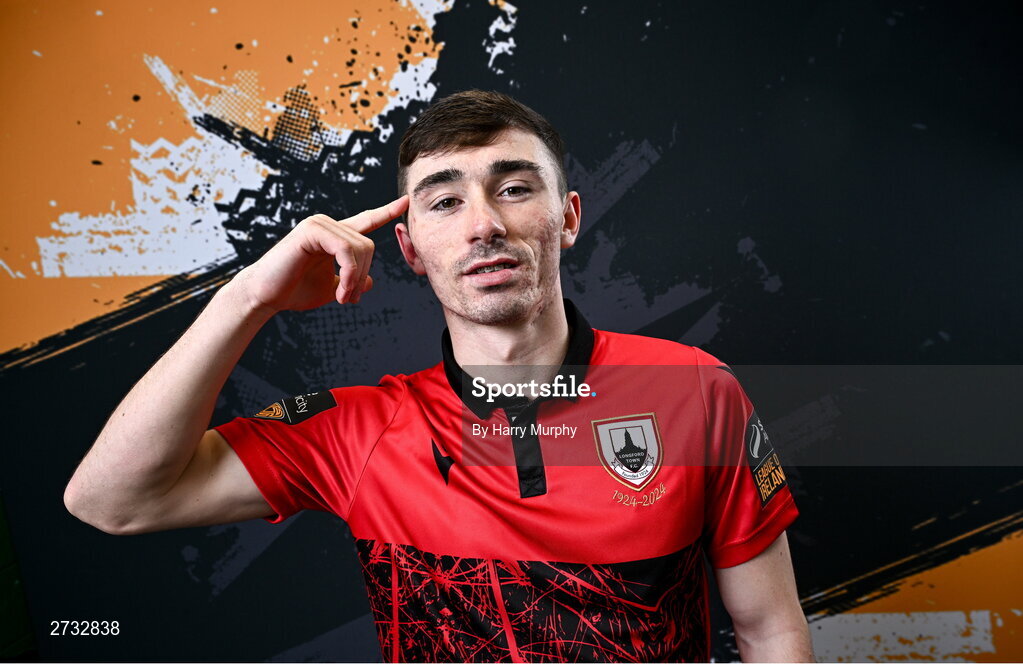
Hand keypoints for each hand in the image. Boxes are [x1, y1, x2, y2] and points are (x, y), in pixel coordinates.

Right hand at [233, 195, 408, 314]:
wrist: (265, 296)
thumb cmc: (294, 291)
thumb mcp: (331, 289)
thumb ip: (352, 282)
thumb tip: (371, 281)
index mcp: (334, 236)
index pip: (366, 221)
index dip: (387, 213)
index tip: (406, 202)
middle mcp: (327, 224)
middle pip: (368, 245)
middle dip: (363, 276)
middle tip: (349, 299)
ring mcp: (319, 224)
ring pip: (360, 248)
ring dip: (355, 279)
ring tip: (342, 297)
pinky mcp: (311, 230)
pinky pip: (346, 250)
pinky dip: (349, 273)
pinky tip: (339, 290)